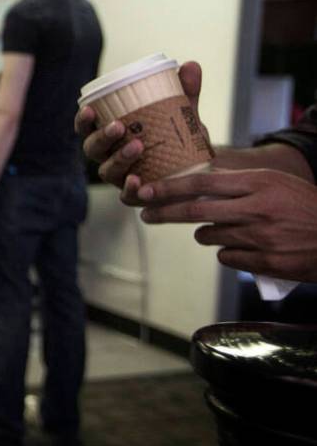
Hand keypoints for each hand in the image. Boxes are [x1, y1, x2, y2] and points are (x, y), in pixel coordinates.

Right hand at [76, 61, 205, 203]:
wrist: (202, 170)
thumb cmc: (180, 138)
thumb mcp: (183, 113)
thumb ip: (185, 92)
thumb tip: (190, 65)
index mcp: (112, 135)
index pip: (87, 128)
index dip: (83, 120)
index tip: (90, 108)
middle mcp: (109, 157)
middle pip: (92, 149)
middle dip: (102, 137)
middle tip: (120, 126)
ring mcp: (121, 178)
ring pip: (107, 171)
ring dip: (118, 158)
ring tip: (138, 147)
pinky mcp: (136, 196)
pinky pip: (125, 197)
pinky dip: (129, 189)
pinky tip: (137, 180)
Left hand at [138, 168, 316, 281]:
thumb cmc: (303, 207)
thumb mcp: (274, 183)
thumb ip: (238, 184)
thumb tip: (196, 185)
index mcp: (258, 183)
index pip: (202, 183)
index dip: (169, 188)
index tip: (145, 190)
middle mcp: (256, 209)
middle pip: (195, 211)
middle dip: (164, 213)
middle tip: (146, 214)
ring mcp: (260, 237)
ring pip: (208, 236)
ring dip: (206, 234)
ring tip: (225, 229)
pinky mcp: (264, 262)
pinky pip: (226, 257)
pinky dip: (228, 253)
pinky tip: (247, 248)